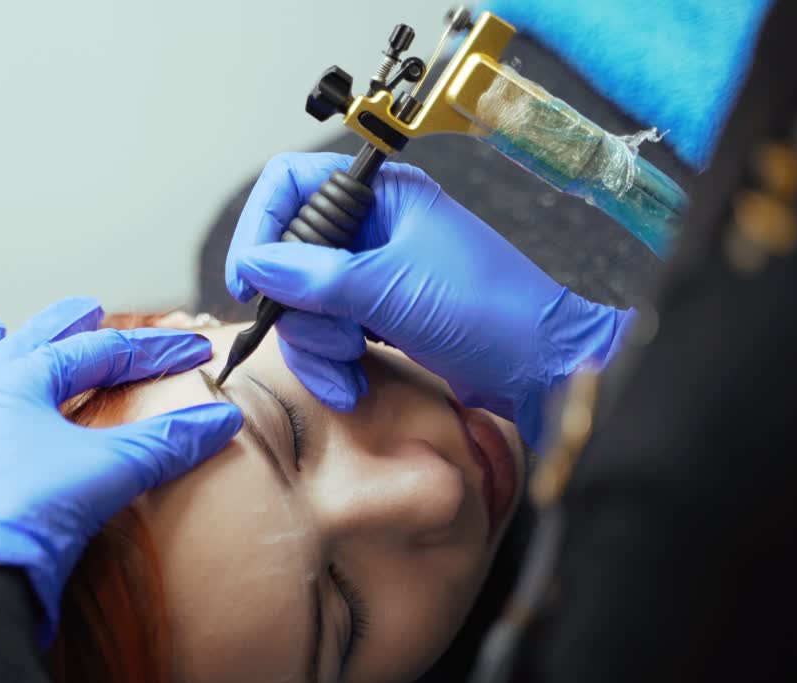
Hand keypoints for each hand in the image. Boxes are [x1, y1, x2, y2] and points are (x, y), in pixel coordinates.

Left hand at [0, 297, 242, 643]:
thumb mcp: (109, 474)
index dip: (146, 351)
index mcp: (17, 387)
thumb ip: (166, 443)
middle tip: (84, 306)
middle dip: (58, 327)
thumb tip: (224, 419)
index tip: (189, 352)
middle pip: (21, 350)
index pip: (93, 356)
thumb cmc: (30, 517)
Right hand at [226, 152, 630, 446]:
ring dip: (316, 347)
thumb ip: (319, 276)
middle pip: (288, 257)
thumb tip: (257, 263)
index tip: (252, 279)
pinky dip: (331, 363)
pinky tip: (353, 382)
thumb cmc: (494, 313)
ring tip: (348, 371)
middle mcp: (372, 229)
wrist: (544, 369)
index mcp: (382, 196)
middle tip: (333, 337)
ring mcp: (371, 274)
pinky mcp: (375, 315)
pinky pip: (326, 333)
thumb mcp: (396, 290)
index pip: (291, 185)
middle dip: (300, 310)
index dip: (261, 227)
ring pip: (302, 303)